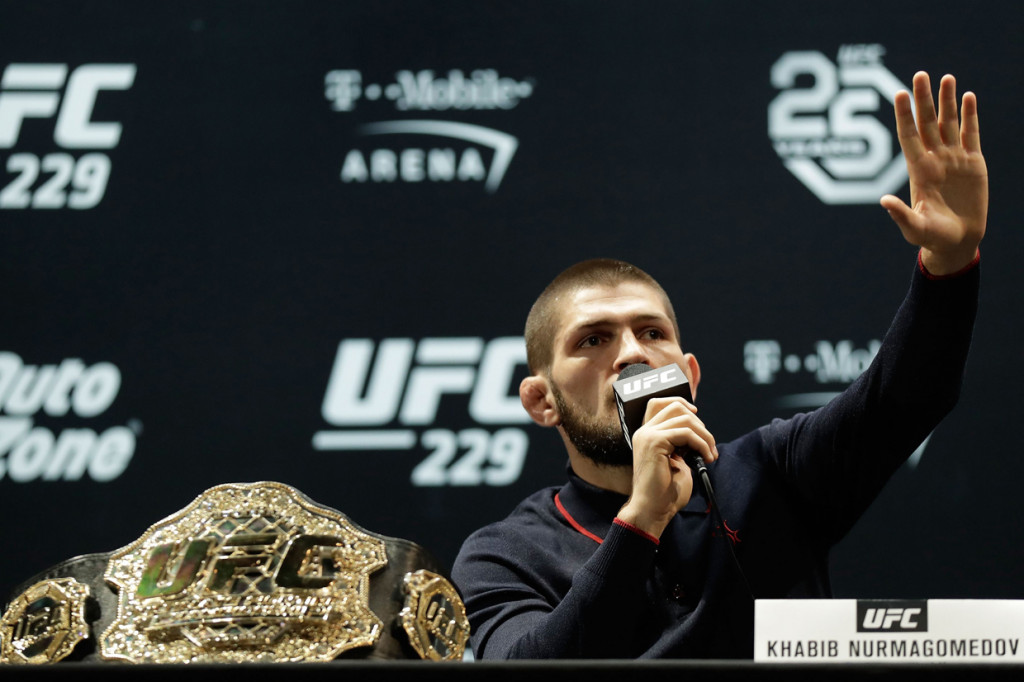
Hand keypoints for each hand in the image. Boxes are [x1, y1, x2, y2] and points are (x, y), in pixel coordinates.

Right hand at [616, 397, 717, 538]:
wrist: (653, 510)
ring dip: (705, 435)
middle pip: (675, 406)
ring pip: (685, 418)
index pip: (660, 403)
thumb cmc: (665, 492)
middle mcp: (644, 431)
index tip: (699, 420)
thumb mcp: (676, 460)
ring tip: (710, 454)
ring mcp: (647, 435)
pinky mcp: (655, 442)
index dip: (682, 404)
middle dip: (699, 423)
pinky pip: (686, 433)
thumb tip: (697, 431)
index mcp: (646, 434)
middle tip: (708, 446)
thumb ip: (681, 442)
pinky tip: (706, 458)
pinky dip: (702, 444)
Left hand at [880, 72, 987, 274]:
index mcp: (918, 171)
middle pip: (927, 123)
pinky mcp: (974, 162)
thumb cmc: (932, 237)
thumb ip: (901, 214)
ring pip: (949, 123)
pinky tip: (968, 97)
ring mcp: (954, 159)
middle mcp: (934, 159)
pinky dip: (970, 115)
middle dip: (924, 99)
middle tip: (920, 74)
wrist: (957, 241)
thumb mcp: (914, 228)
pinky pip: (971, 134)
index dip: (904, 115)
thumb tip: (884, 201)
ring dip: (947, 101)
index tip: (899, 93)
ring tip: (946, 77)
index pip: (909, 136)